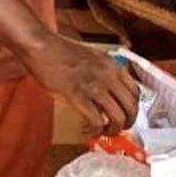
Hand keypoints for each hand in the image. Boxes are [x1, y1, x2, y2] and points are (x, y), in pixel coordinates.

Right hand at [23, 35, 138, 136]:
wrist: (40, 45)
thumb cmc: (58, 50)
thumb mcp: (89, 56)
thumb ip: (101, 71)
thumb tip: (106, 91)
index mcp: (111, 64)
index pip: (135, 91)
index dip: (133, 108)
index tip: (125, 114)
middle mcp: (107, 74)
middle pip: (131, 107)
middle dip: (126, 123)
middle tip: (115, 128)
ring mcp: (94, 85)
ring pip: (118, 117)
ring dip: (112, 130)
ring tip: (102, 131)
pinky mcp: (78, 95)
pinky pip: (96, 120)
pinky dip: (95, 130)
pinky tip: (87, 129)